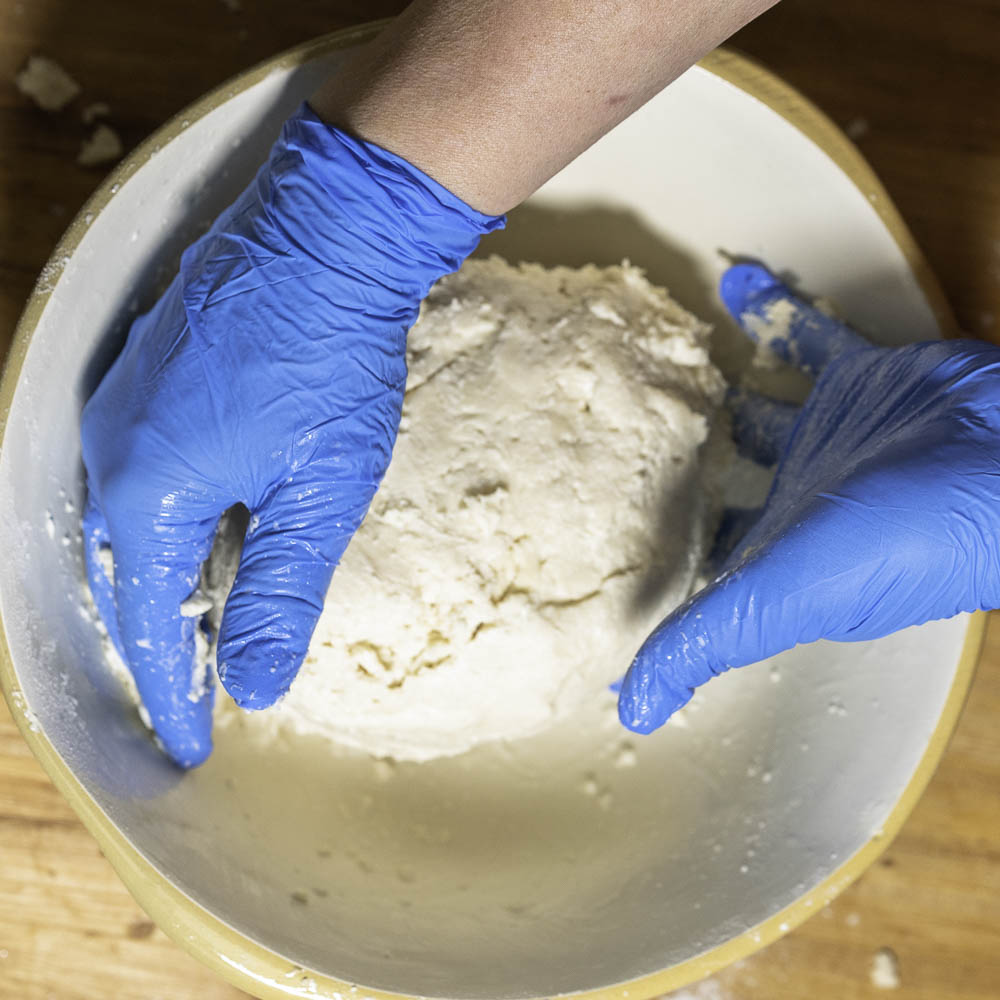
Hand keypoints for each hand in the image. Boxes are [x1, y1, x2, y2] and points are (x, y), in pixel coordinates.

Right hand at [81, 103, 500, 766]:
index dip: (175, 691)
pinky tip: (201, 533)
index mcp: (149, 493)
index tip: (197, 744)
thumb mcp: (319, 492)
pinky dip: (165, 522)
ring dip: (160, 580)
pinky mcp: (147, 375)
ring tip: (198, 627)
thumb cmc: (329, 364)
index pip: (152, 623)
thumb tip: (254, 684)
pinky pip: (137, 473)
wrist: (327, 237)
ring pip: (128, 524)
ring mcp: (123, 405)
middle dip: (159, 642)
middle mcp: (113, 451)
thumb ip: (280, 591)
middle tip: (194, 693)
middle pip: (126, 577)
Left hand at [619, 261, 999, 733]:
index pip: (691, 560)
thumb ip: (705, 640)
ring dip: (705, 389)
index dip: (645, 553)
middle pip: (712, 483)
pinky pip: (805, 337)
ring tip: (648, 360)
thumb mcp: (784, 595)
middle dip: (664, 465)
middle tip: (602, 433)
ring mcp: (830, 437)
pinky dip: (772, 311)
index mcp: (773, 555)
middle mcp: (796, 498)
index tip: (586, 533)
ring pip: (750, 410)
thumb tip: (629, 708)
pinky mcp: (862, 381)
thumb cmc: (907, 543)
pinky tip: (734, 283)